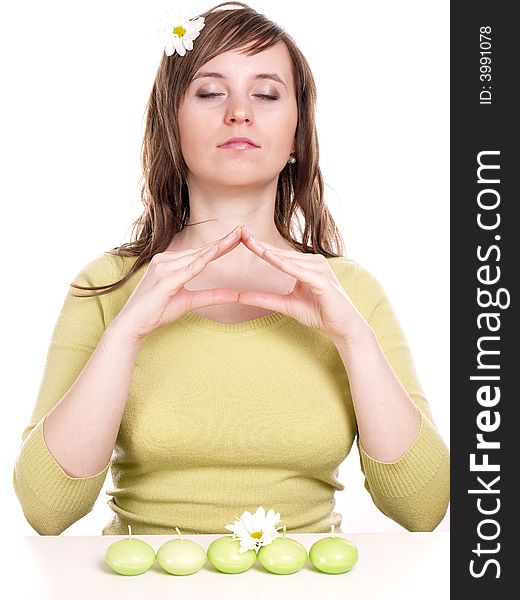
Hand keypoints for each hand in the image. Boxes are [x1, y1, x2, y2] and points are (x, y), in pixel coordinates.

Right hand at [110, 226, 244, 342]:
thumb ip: (212, 296)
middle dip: (224, 240)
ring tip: (237, 236)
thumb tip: (236, 295)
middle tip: (243, 229)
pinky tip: (216, 251)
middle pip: (201, 249)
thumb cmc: (156, 312)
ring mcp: (164, 267)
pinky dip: (204, 259)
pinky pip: (189, 268)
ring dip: (219, 246)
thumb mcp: (190, 302)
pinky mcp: (164, 279)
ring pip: (197, 255)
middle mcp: (166, 260)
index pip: (201, 252)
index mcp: (170, 262)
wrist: (132, 325)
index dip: (221, 244)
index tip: (239, 236)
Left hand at [237, 226, 370, 343]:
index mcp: (306, 266)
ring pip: (288, 259)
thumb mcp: (286, 305)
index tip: (242, 236)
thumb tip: (240, 297)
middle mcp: (314, 262)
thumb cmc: (320, 313)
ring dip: (268, 251)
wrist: (343, 328)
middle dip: (260, 243)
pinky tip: (268, 256)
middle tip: (241, 231)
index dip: (260, 246)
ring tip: (250, 243)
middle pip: (281, 252)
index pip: (279, 254)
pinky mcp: (321, 280)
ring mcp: (319, 269)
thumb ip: (264, 299)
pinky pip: (297, 271)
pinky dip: (282, 264)